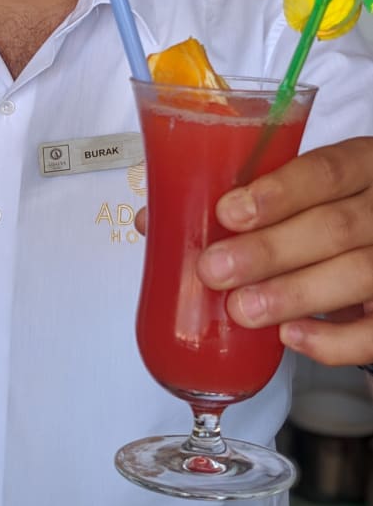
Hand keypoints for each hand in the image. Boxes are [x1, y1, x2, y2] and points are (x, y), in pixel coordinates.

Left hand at [194, 136, 372, 366]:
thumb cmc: (331, 206)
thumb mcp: (303, 187)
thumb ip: (242, 196)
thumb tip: (153, 219)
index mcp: (362, 164)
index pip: (327, 170)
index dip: (278, 192)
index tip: (228, 213)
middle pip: (336, 226)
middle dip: (269, 250)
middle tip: (214, 269)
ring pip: (358, 274)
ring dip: (293, 294)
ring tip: (241, 308)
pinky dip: (335, 340)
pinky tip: (291, 336)